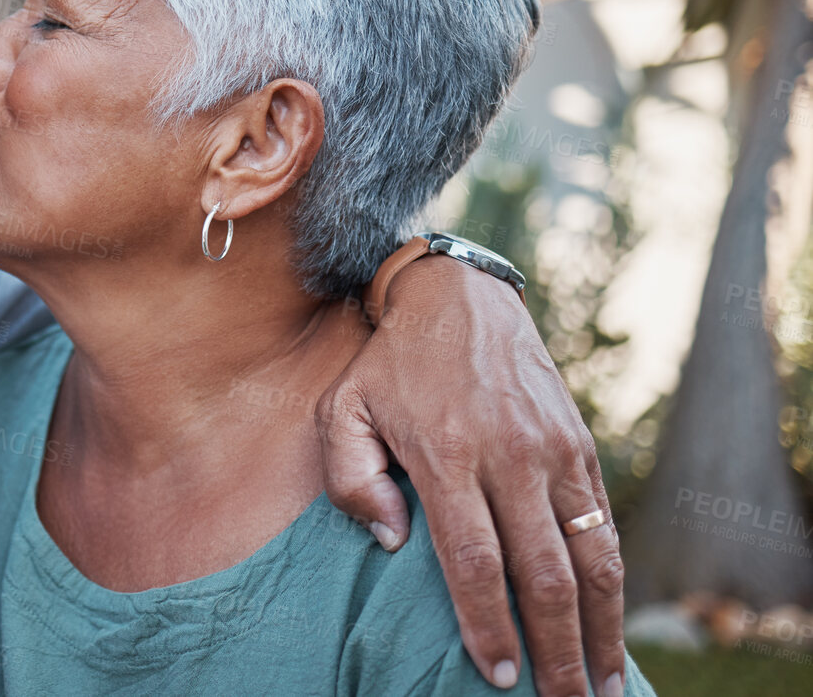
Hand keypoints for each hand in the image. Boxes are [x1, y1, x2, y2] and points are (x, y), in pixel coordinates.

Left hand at [315, 255, 623, 696]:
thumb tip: (390, 543)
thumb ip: (351, 478)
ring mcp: (552, 450)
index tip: (497, 675)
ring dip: (601, 629)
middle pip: (542, 573)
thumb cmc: (389, 366)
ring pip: (589, 556)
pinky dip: (612, 581)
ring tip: (604, 686)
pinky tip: (608, 624)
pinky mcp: (579, 445)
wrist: (457, 297)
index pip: (473, 558)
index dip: (488, 623)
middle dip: (555, 650)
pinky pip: (602, 524)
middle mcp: (508, 455)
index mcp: (446, 453)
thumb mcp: (342, 408)